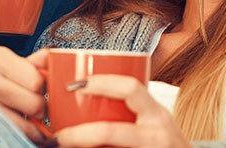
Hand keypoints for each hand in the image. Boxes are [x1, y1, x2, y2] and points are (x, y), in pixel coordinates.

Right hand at [0, 47, 49, 142]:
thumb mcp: (1, 60)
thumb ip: (31, 62)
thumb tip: (57, 60)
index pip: (39, 81)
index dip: (45, 89)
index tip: (41, 92)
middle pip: (35, 104)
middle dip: (41, 110)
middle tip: (35, 108)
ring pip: (27, 127)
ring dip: (34, 128)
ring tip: (28, 121)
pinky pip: (13, 136)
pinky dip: (23, 136)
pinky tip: (21, 129)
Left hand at [54, 75, 188, 147]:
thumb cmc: (167, 147)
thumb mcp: (155, 126)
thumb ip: (130, 115)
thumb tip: (85, 106)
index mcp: (157, 114)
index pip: (130, 88)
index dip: (100, 83)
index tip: (74, 84)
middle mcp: (158, 132)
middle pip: (110, 132)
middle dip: (79, 135)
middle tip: (58, 137)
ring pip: (110, 145)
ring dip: (83, 147)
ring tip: (63, 147)